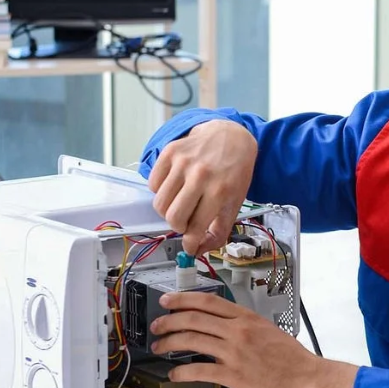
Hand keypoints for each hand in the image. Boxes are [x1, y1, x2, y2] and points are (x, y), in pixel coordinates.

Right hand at [147, 119, 257, 254]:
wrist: (231, 137)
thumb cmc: (234, 172)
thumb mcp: (235, 202)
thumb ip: (220, 230)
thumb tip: (198, 250)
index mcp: (219, 191)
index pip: (195, 228)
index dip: (189, 244)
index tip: (189, 246)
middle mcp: (200, 175)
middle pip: (172, 217)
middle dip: (178, 227)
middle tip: (186, 222)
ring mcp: (183, 162)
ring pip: (159, 203)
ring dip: (168, 210)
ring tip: (180, 204)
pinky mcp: (169, 152)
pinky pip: (152, 184)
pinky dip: (160, 191)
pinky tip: (175, 187)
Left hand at [148, 291, 357, 387]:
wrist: (308, 379)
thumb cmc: (294, 359)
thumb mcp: (269, 331)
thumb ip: (246, 327)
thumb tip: (226, 328)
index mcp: (247, 318)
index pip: (208, 301)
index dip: (183, 299)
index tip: (168, 300)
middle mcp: (238, 332)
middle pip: (194, 318)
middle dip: (169, 321)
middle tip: (157, 325)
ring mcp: (235, 353)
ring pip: (192, 340)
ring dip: (170, 343)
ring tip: (159, 347)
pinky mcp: (233, 375)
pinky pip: (200, 371)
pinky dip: (182, 373)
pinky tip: (174, 375)